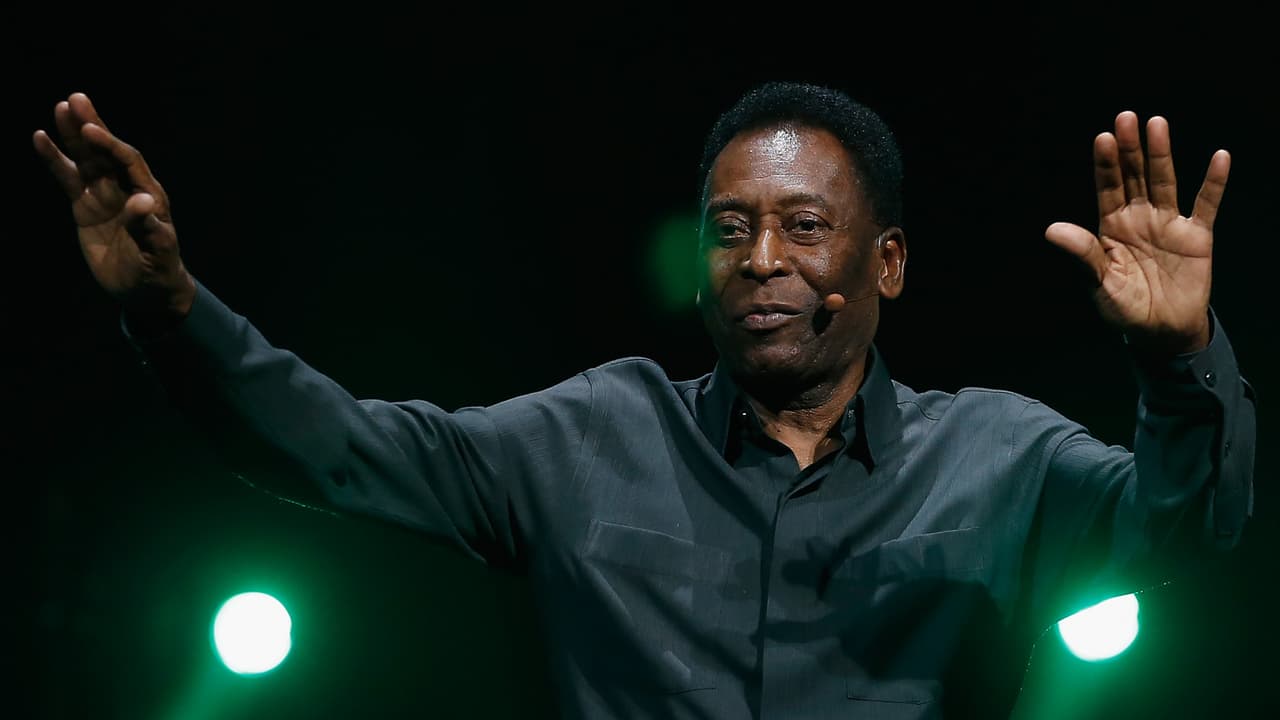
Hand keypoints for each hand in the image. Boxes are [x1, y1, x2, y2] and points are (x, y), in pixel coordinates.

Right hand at [34, 92, 194, 325]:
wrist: (145, 289)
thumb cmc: (159, 268)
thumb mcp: (158, 249)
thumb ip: (147, 225)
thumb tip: (142, 202)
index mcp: (149, 193)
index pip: (128, 161)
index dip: (110, 145)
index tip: (91, 131)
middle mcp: (125, 188)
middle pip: (106, 152)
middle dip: (91, 126)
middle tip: (75, 99)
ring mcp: (103, 195)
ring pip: (85, 159)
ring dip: (72, 136)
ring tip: (60, 109)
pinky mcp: (84, 206)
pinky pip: (67, 178)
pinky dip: (55, 160)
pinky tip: (41, 139)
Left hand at [1045, 111, 1228, 354]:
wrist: (1160, 332)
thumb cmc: (1124, 308)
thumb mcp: (1100, 283)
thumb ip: (1082, 254)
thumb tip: (1052, 229)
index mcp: (1111, 227)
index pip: (1107, 188)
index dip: (1105, 164)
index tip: (1103, 137)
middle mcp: (1139, 218)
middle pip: (1134, 176)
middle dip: (1130, 149)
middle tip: (1126, 117)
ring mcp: (1169, 224)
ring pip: (1165, 182)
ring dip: (1162, 154)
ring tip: (1157, 124)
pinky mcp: (1197, 237)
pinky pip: (1206, 205)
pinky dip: (1213, 182)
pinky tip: (1220, 156)